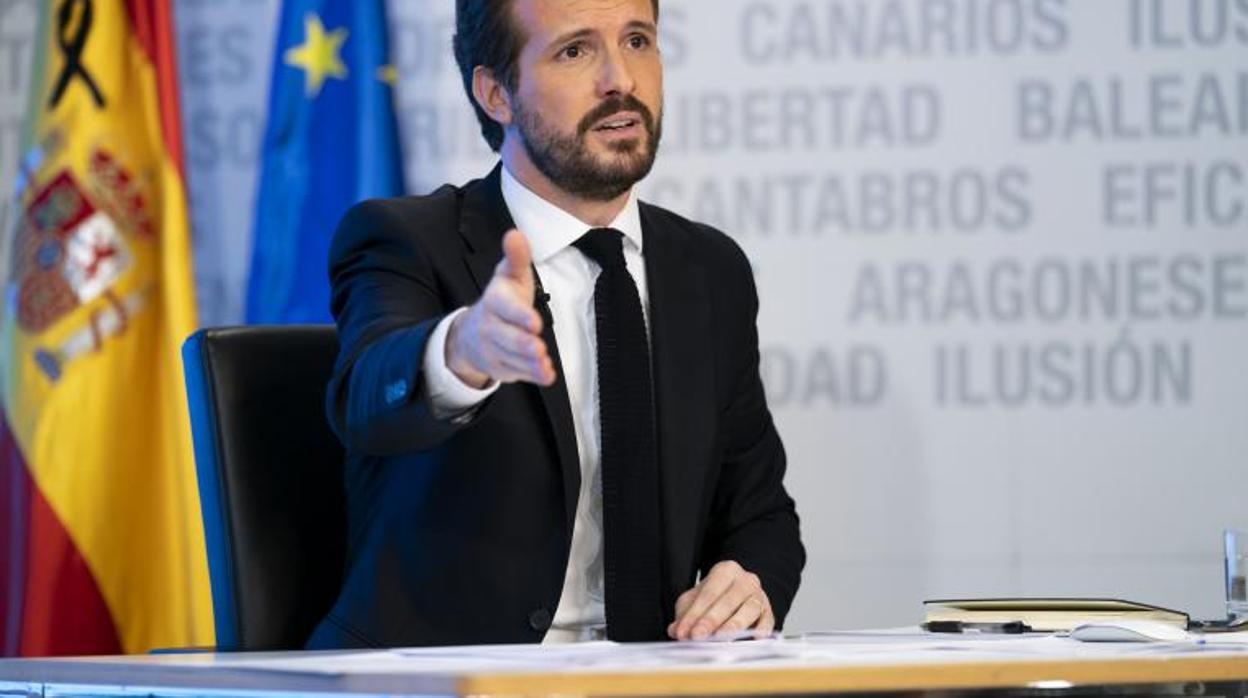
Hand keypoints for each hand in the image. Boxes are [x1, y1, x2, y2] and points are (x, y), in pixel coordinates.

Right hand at [446, 229, 555, 387]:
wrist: (472, 333)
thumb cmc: (502, 299)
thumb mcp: (509, 276)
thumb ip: (516, 258)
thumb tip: (515, 234)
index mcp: (494, 301)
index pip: (504, 307)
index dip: (518, 315)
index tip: (535, 322)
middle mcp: (489, 326)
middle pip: (505, 337)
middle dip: (522, 344)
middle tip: (538, 349)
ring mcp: (493, 349)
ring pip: (511, 358)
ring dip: (529, 363)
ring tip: (545, 366)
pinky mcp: (499, 367)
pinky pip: (516, 373)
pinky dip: (531, 375)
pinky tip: (546, 375)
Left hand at [668, 560, 773, 640]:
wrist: (741, 592)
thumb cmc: (716, 597)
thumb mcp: (695, 600)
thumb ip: (684, 614)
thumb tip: (675, 630)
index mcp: (725, 571)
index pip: (708, 593)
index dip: (694, 614)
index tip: (683, 632)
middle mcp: (745, 580)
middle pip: (728, 599)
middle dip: (710, 620)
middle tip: (697, 636)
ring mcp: (759, 595)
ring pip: (749, 608)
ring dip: (734, 625)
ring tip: (721, 638)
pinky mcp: (769, 611)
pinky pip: (768, 619)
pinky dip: (763, 628)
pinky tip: (755, 637)